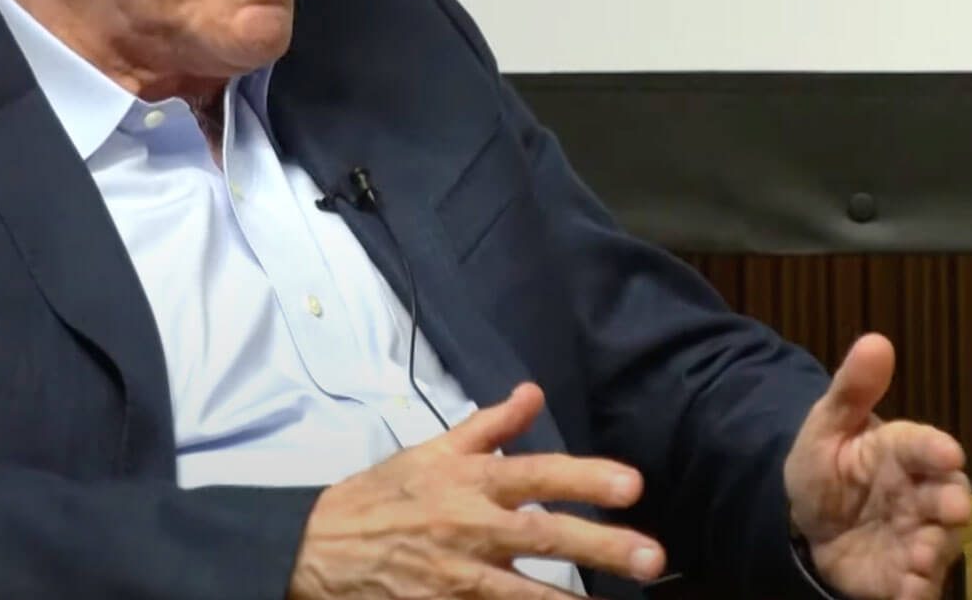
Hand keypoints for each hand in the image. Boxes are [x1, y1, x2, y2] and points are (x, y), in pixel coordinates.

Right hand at [288, 383, 667, 598]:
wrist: (318, 548)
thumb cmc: (381, 497)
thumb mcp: (432, 451)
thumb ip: (489, 426)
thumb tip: (533, 392)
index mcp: (470, 482)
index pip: (538, 473)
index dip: (586, 477)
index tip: (633, 485)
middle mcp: (471, 528)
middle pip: (547, 537)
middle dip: (602, 546)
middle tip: (653, 556)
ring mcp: (458, 578)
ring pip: (527, 594)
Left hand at [783, 334, 971, 599]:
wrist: (808, 518)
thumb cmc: (829, 465)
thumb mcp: (828, 423)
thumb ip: (852, 388)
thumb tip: (875, 340)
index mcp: (903, 452)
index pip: (926, 446)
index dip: (936, 450)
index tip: (948, 453)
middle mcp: (920, 495)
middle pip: (947, 498)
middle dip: (951, 504)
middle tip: (950, 510)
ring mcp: (916, 537)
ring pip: (940, 545)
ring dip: (936, 553)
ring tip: (924, 558)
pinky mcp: (903, 577)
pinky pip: (917, 589)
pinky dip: (916, 594)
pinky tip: (907, 596)